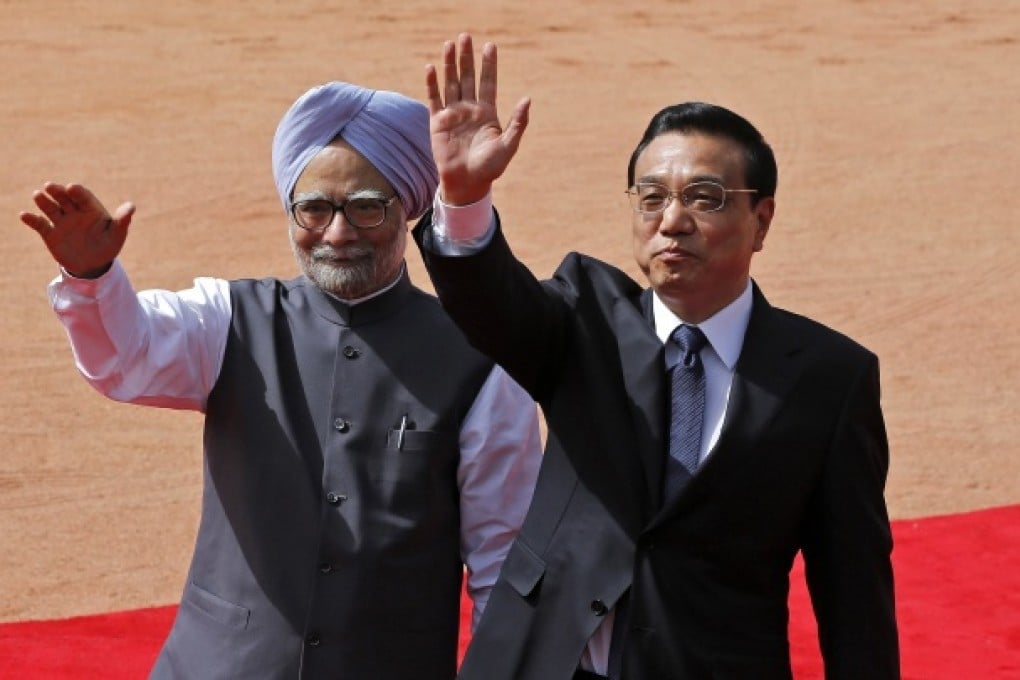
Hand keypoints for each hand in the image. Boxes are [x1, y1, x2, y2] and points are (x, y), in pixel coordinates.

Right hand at [20, 182, 133, 277]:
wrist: (93, 264)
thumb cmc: (108, 245)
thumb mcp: (117, 234)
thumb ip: (122, 220)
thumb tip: (131, 206)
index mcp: (91, 209)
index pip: (84, 197)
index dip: (78, 192)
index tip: (72, 187)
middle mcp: (74, 212)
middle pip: (64, 198)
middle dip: (57, 192)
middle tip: (49, 186)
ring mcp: (61, 221)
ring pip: (51, 208)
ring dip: (44, 201)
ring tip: (38, 195)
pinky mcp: (50, 233)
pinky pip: (40, 224)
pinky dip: (32, 219)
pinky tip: (24, 215)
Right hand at [425, 33, 530, 205]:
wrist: (468, 183)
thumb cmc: (490, 167)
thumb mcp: (508, 145)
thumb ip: (518, 122)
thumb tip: (527, 99)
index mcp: (487, 112)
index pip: (488, 82)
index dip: (489, 64)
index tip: (490, 46)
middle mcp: (469, 109)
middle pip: (468, 77)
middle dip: (466, 58)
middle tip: (465, 37)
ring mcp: (453, 114)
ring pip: (451, 83)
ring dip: (449, 65)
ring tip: (449, 45)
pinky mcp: (437, 122)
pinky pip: (434, 99)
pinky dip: (432, 84)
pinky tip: (431, 68)